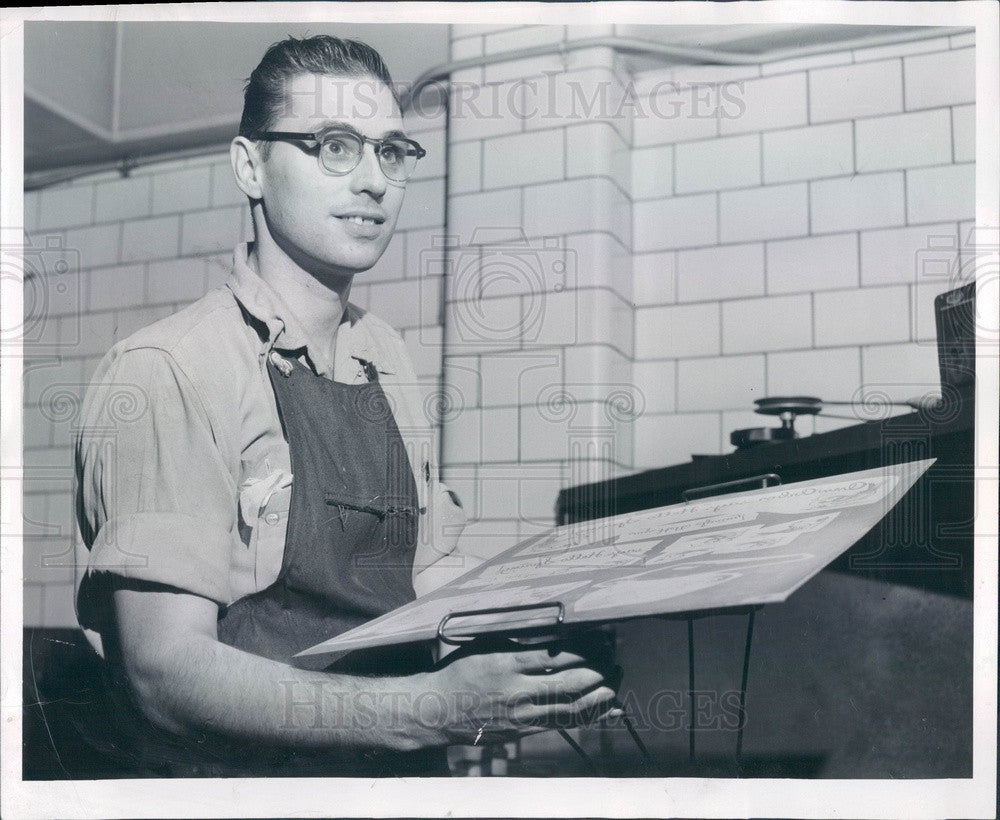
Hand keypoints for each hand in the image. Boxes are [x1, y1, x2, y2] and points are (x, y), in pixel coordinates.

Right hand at [428, 632, 621, 745]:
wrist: (439, 709)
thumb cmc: (461, 670)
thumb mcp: (487, 645)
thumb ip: (519, 642)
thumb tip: (557, 636)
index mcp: (508, 663)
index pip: (557, 656)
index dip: (585, 649)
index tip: (600, 641)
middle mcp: (517, 691)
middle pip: (570, 683)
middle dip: (599, 671)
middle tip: (613, 660)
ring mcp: (522, 715)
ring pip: (571, 708)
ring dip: (600, 696)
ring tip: (616, 682)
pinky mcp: (523, 731)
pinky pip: (562, 724)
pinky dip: (587, 716)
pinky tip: (604, 708)